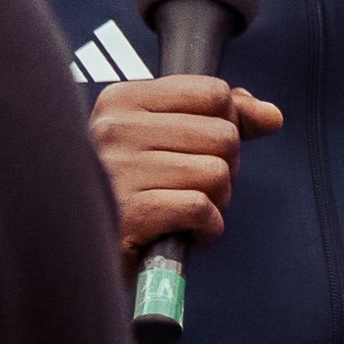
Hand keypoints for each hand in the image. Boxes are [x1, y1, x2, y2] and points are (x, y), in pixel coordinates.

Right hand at [88, 76, 282, 269]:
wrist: (72, 250)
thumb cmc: (124, 194)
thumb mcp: (162, 142)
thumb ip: (219, 118)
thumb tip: (271, 115)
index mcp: (122, 101)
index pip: (214, 93)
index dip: (228, 125)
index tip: (203, 150)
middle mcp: (116, 129)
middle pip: (224, 136)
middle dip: (223, 171)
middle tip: (187, 189)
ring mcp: (120, 170)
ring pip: (218, 174)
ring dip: (214, 204)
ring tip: (180, 212)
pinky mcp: (130, 213)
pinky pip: (203, 210)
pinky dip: (205, 230)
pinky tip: (180, 233)